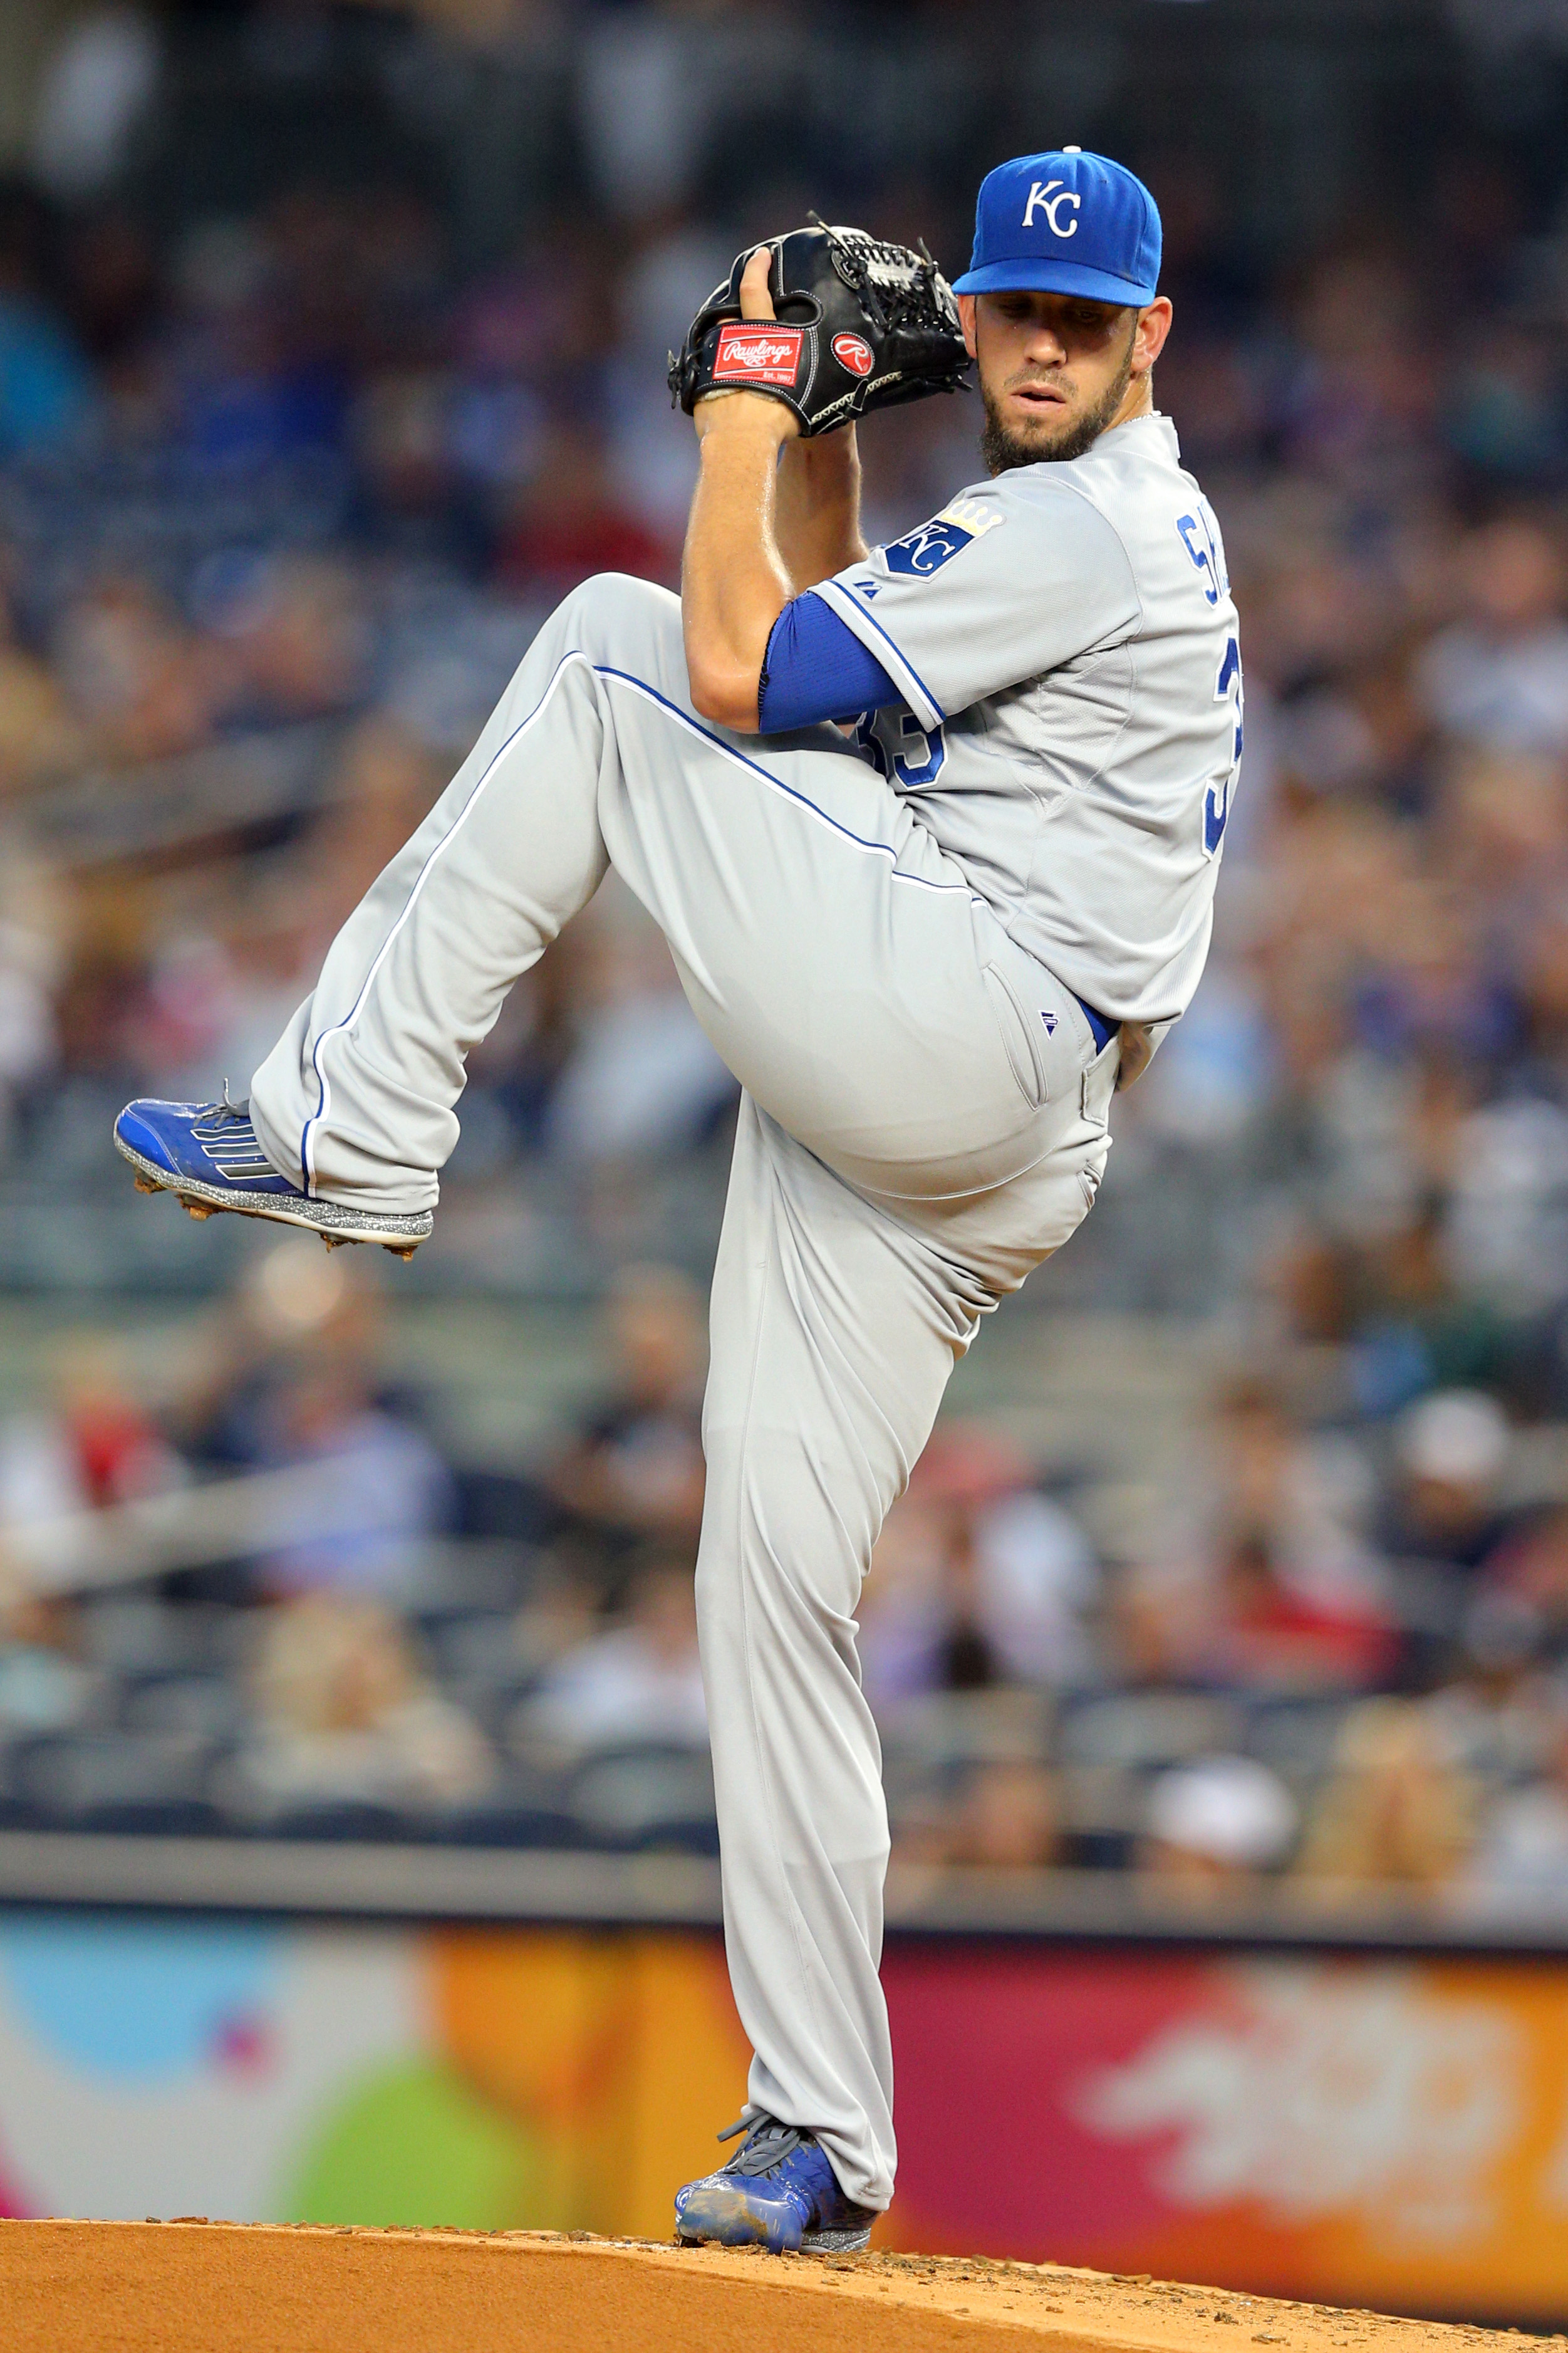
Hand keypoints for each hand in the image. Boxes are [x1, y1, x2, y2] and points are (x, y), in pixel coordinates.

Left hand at [692, 246, 800, 443]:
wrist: (741, 441)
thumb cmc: (777, 416)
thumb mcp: (805, 389)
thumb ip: (809, 372)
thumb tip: (842, 365)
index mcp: (759, 335)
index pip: (755, 290)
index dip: (758, 268)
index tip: (761, 255)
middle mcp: (731, 341)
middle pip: (730, 318)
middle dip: (736, 316)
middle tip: (746, 320)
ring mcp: (711, 361)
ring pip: (716, 345)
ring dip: (725, 348)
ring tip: (737, 361)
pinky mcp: (698, 385)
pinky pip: (706, 373)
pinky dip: (714, 376)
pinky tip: (724, 388)